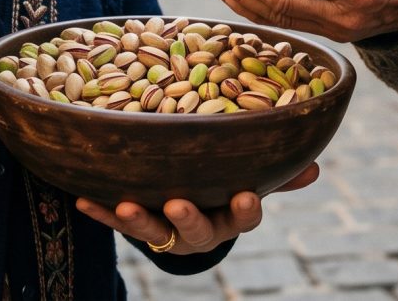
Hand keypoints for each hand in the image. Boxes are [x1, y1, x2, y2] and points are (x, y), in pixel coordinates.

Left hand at [75, 163, 319, 255]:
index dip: (246, 210)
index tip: (248, 197)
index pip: (244, 216)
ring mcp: (165, 231)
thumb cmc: (226, 185)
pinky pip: (115, 224)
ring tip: (125, 206)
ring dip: (138, 221)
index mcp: (231, 215)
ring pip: (153, 232)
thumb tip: (315, 164)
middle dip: (187, 219)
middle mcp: (199, 229)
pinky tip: (82, 199)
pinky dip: (100, 212)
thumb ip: (280, 174)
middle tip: (177, 205)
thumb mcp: (253, 178)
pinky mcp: (134, 226)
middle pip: (197, 230)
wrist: (185, 213)